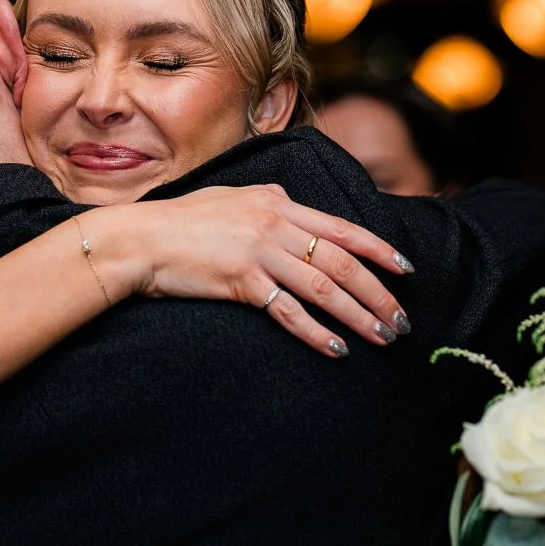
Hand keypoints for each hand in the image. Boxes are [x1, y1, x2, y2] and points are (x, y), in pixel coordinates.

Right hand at [97, 185, 412, 357]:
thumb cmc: (180, 221)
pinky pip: (289, 311)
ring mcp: (258, 251)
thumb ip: (264, 201)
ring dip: (358, 315)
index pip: (340, 227)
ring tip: (381, 336)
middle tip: (401, 320)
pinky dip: (316, 331)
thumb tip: (290, 204)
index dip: (378, 249)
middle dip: (378, 293)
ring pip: (323, 287)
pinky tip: (336, 348)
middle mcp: (273, 222)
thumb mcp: (230, 197)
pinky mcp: (241, 280)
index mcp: (275, 200)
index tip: (405, 269)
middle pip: (341, 261)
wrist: (139, 239)